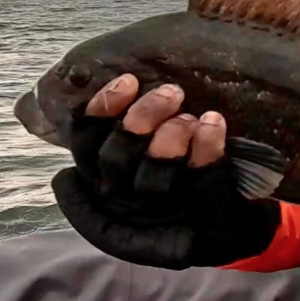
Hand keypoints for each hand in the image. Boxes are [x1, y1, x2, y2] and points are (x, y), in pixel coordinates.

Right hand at [51, 74, 280, 269]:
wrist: (211, 219)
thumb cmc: (164, 170)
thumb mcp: (134, 148)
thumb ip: (124, 121)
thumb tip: (125, 82)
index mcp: (101, 173)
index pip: (87, 140)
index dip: (103, 108)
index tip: (129, 80)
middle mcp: (123, 192)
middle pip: (118, 155)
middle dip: (143, 117)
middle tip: (171, 92)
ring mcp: (158, 205)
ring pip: (153, 173)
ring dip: (173, 134)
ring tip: (189, 115)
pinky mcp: (196, 206)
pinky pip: (199, 176)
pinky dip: (207, 144)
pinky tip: (213, 121)